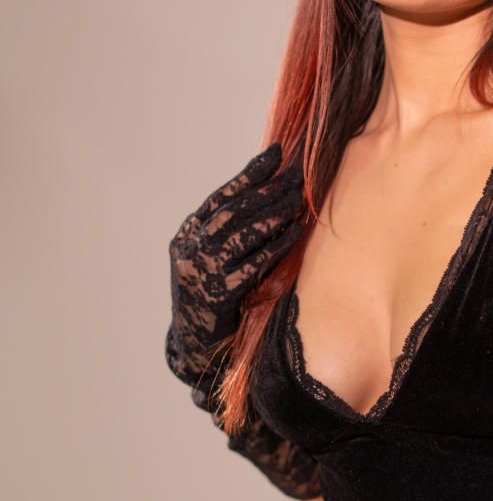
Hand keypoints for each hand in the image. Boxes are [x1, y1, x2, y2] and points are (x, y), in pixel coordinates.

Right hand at [166, 142, 305, 389]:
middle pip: (234, 211)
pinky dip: (276, 245)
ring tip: (298, 198)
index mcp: (186, 236)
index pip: (221, 197)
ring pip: (242, 233)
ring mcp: (202, 272)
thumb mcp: (212, 261)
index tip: (274, 154)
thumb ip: (229, 232)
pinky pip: (254, 263)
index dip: (249, 175)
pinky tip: (295, 232)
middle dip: (267, 190)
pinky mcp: (220, 295)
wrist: (196, 346)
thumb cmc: (213, 298)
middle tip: (296, 175)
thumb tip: (268, 194)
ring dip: (273, 213)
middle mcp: (190, 250)